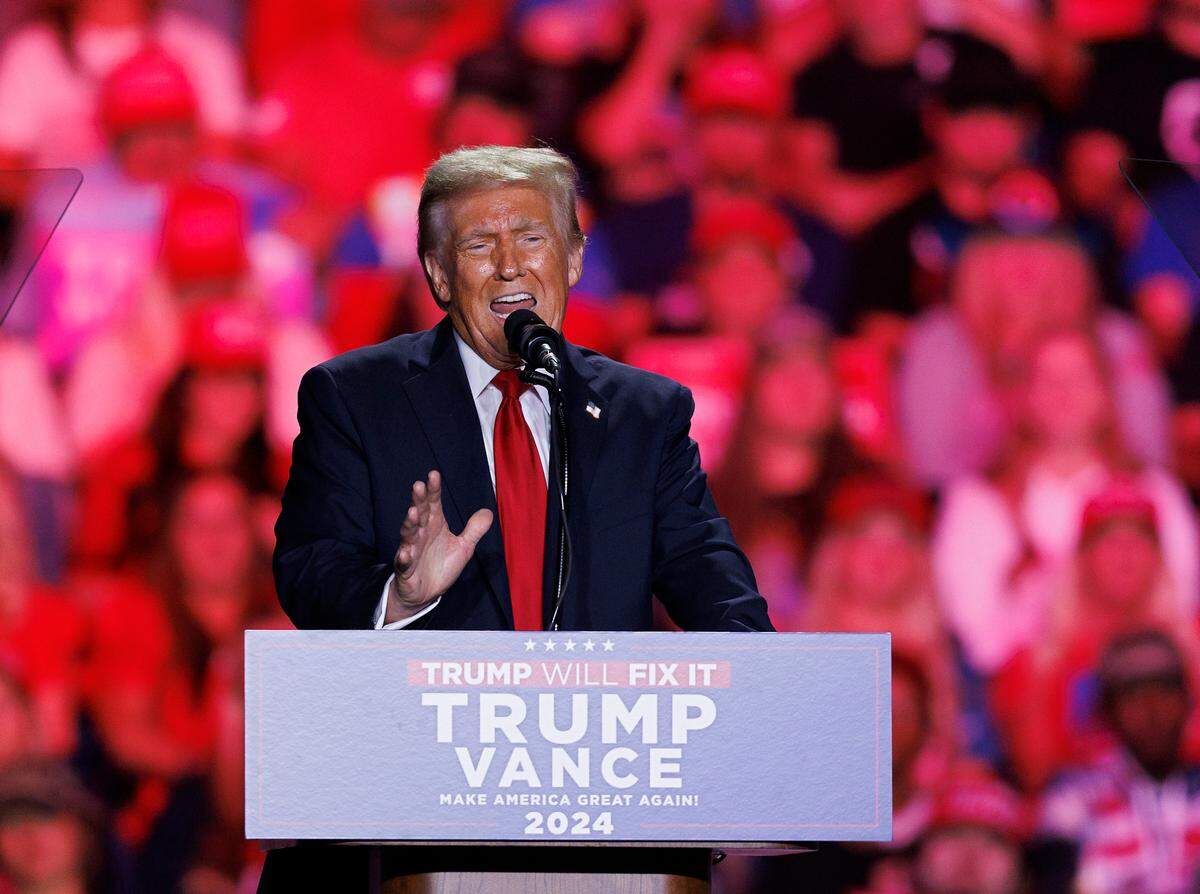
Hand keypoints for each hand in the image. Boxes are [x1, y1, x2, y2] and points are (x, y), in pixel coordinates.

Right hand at [387, 471, 492, 622]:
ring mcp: (411, 550)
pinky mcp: (405, 569)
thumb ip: (474, 530)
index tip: (434, 474)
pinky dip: (404, 557)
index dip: (434, 490)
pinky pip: (403, 562)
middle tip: (418, 485)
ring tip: (412, 513)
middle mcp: (421, 535)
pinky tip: (406, 552)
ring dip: (410, 524)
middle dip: (418, 501)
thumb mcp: (463, 548)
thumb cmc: (441, 566)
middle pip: (420, 514)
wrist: (426, 593)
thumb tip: (488, 511)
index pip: (433, 504)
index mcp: (434, 526)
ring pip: (409, 535)